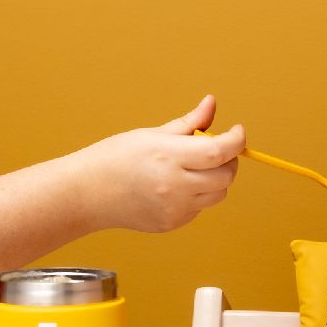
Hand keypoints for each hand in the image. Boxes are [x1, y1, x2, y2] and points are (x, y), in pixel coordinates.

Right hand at [73, 95, 245, 231]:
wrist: (88, 193)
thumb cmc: (116, 158)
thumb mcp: (153, 133)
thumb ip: (190, 123)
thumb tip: (212, 104)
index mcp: (169, 157)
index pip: (220, 151)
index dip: (237, 141)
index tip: (237, 132)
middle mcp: (174, 185)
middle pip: (226, 175)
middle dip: (229, 160)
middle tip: (215, 150)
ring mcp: (175, 208)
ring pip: (218, 193)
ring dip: (215, 179)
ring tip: (192, 168)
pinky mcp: (173, 223)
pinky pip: (201, 207)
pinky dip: (198, 195)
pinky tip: (174, 186)